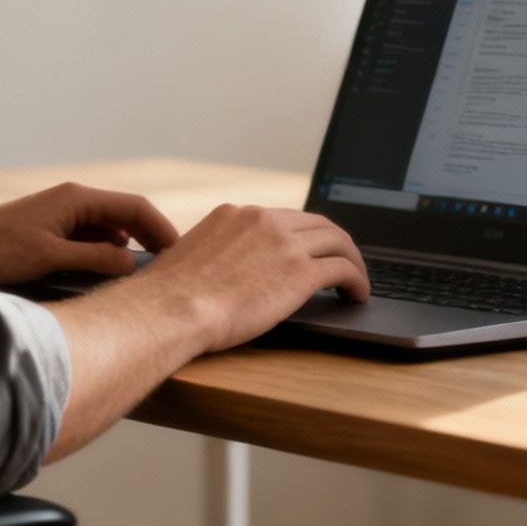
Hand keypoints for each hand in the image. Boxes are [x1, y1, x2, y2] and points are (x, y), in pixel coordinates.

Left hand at [0, 183, 178, 286]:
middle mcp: (74, 201)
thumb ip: (94, 258)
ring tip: (145, 276)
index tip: (180, 253)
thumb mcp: (50, 257)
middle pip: (126, 216)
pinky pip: (91, 240)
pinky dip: (106, 254)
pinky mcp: (54, 232)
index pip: (135, 206)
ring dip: (127, 249)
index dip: (161, 229)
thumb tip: (132, 263)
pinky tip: (112, 276)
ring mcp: (64, 216)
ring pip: (109, 230)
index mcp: (77, 199)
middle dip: (149, 239)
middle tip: (170, 268)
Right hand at [128, 204, 369, 353]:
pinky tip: (357, 295)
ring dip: (353, 261)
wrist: (171, 310)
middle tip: (343, 262)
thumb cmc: (169, 297)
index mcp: (235, 215)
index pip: (283, 218)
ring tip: (357, 280)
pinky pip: (343, 269)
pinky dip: (357, 280)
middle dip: (334, 243)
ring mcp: (284, 244)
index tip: (310, 249)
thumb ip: (209, 256)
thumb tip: (212, 273)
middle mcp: (263, 220)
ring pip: (337, 242)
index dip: (303, 235)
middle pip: (317, 224)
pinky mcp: (300, 273)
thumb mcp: (187, 258)